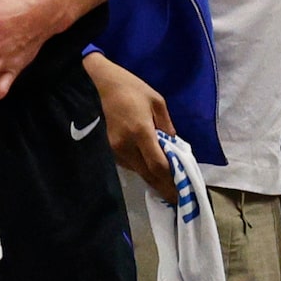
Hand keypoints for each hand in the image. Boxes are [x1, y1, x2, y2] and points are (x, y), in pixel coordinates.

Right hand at [85, 52, 176, 200]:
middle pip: (147, 173)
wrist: (99, 84)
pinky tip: (151, 171)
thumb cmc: (130, 88)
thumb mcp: (157, 102)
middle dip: (163, 186)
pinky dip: (142, 169)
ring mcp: (115, 148)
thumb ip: (167, 126)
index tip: (181, 189)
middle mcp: (126, 145)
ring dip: (152, 179)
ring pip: (138, 171)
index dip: (170, 179)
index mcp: (140, 132)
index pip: (158, 164)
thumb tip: (173, 144)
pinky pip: (129, 164)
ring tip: (167, 185)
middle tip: (176, 197)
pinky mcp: (109, 148)